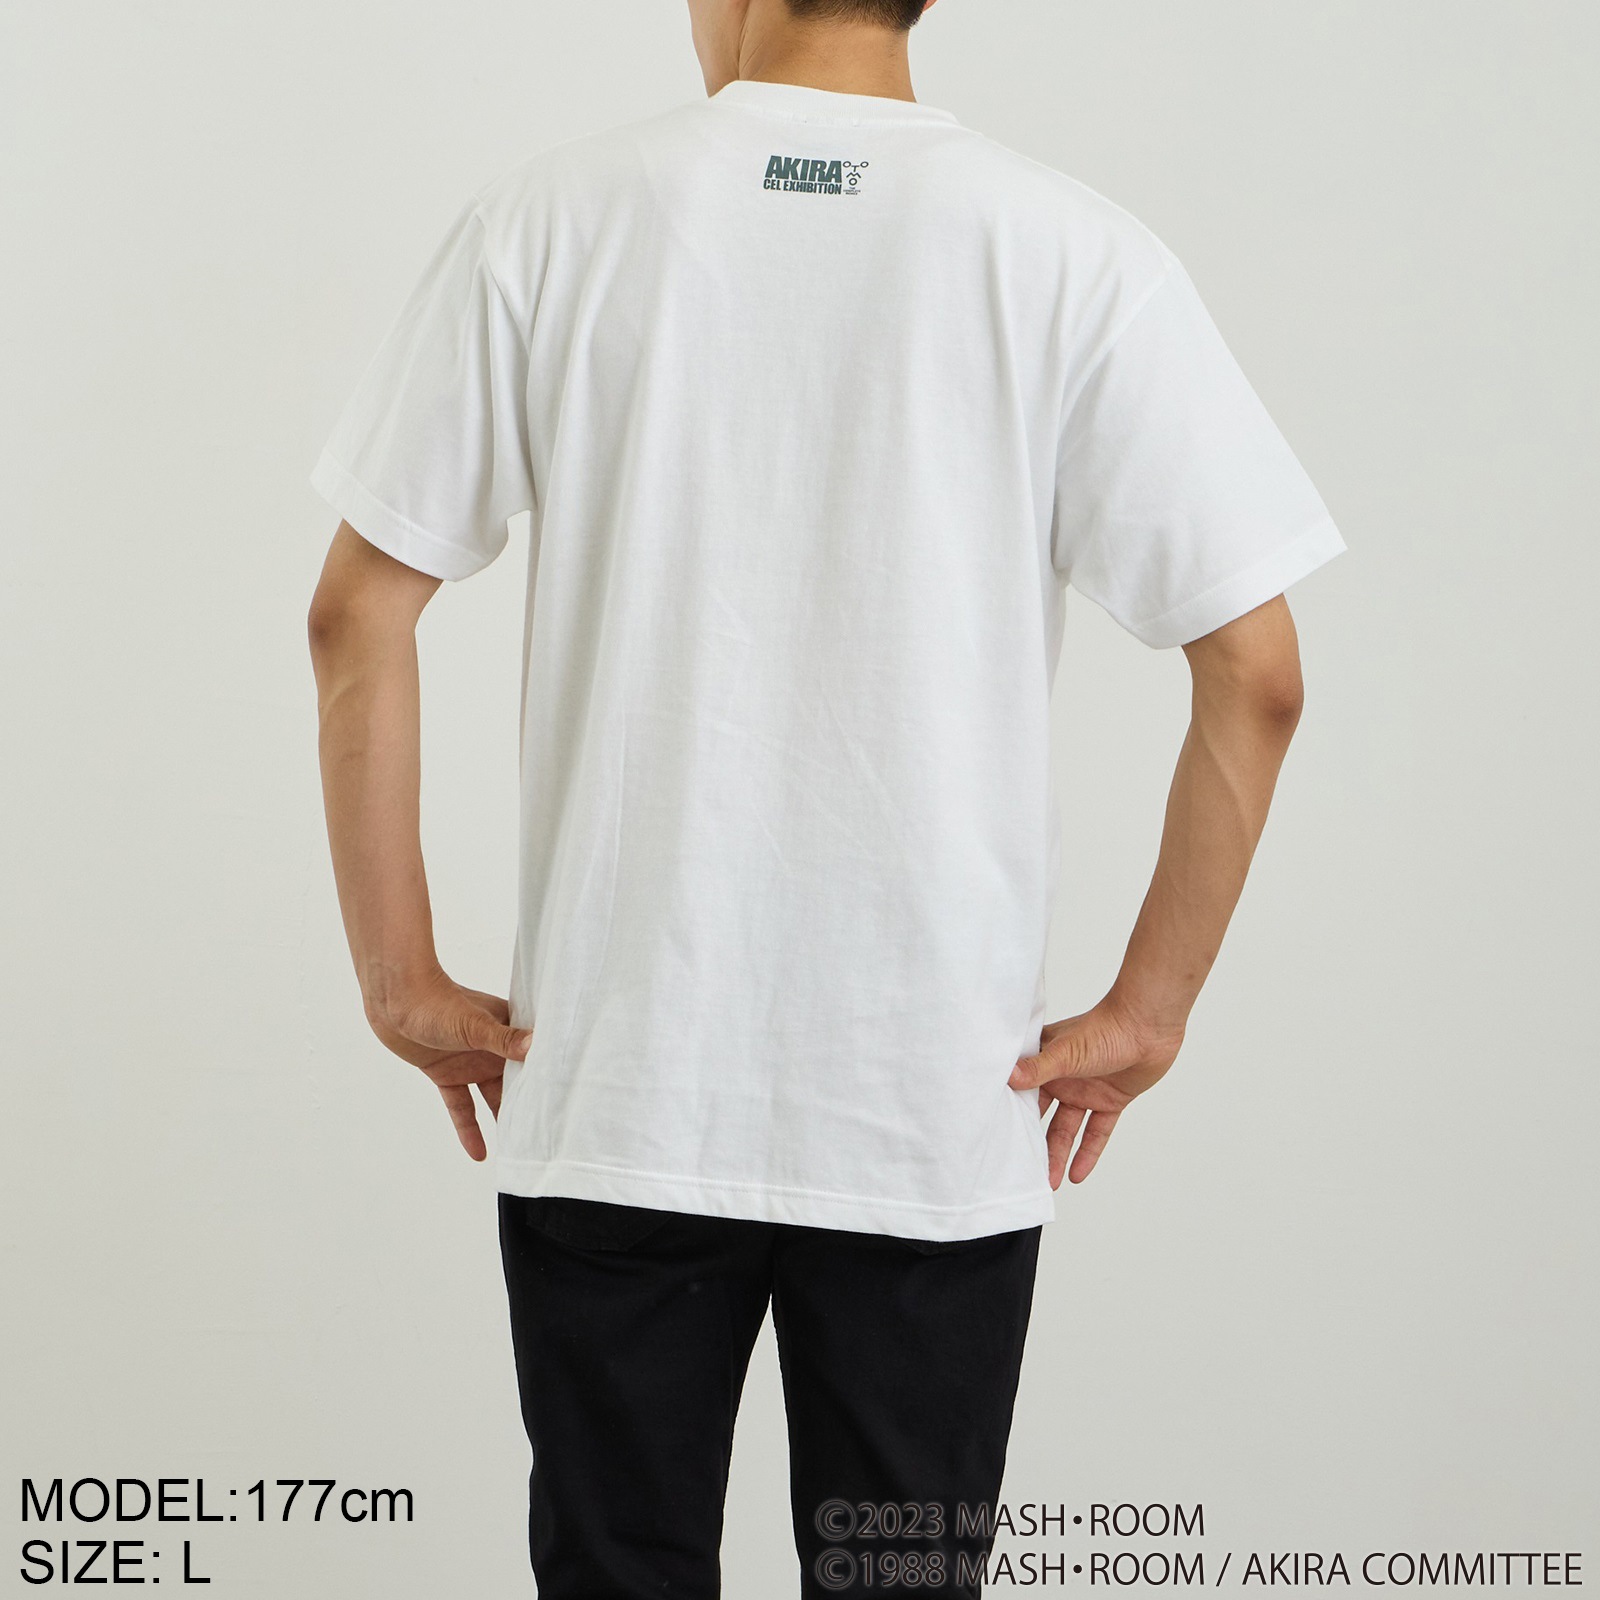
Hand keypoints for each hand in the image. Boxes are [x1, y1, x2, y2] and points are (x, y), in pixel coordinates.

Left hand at [364, 970, 531, 1161]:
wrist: (394, 1000)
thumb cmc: (436, 1001)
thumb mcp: (473, 1025)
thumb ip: (503, 1039)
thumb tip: (536, 1047)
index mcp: (508, 1028)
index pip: (534, 1058)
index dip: (548, 1079)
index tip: (566, 1103)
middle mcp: (493, 1048)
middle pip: (516, 1082)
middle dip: (529, 1106)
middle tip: (547, 1136)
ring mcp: (470, 1063)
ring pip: (491, 1098)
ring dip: (502, 1119)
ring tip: (519, 1150)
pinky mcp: (447, 1075)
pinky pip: (461, 1107)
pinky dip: (469, 1129)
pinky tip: (479, 1153)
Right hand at [1008, 1000, 1184, 1187]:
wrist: (1148, 1026)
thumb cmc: (1103, 1028)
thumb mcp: (1065, 1052)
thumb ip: (1038, 1068)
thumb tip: (1006, 1078)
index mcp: (1045, 1060)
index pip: (1022, 1093)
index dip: (1010, 1115)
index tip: (995, 1139)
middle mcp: (1062, 1077)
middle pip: (1043, 1116)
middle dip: (1033, 1141)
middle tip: (1021, 1170)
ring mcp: (1086, 1090)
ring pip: (1067, 1128)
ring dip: (1059, 1154)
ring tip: (1049, 1181)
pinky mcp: (1110, 1101)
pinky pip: (1097, 1132)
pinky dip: (1088, 1152)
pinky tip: (1078, 1175)